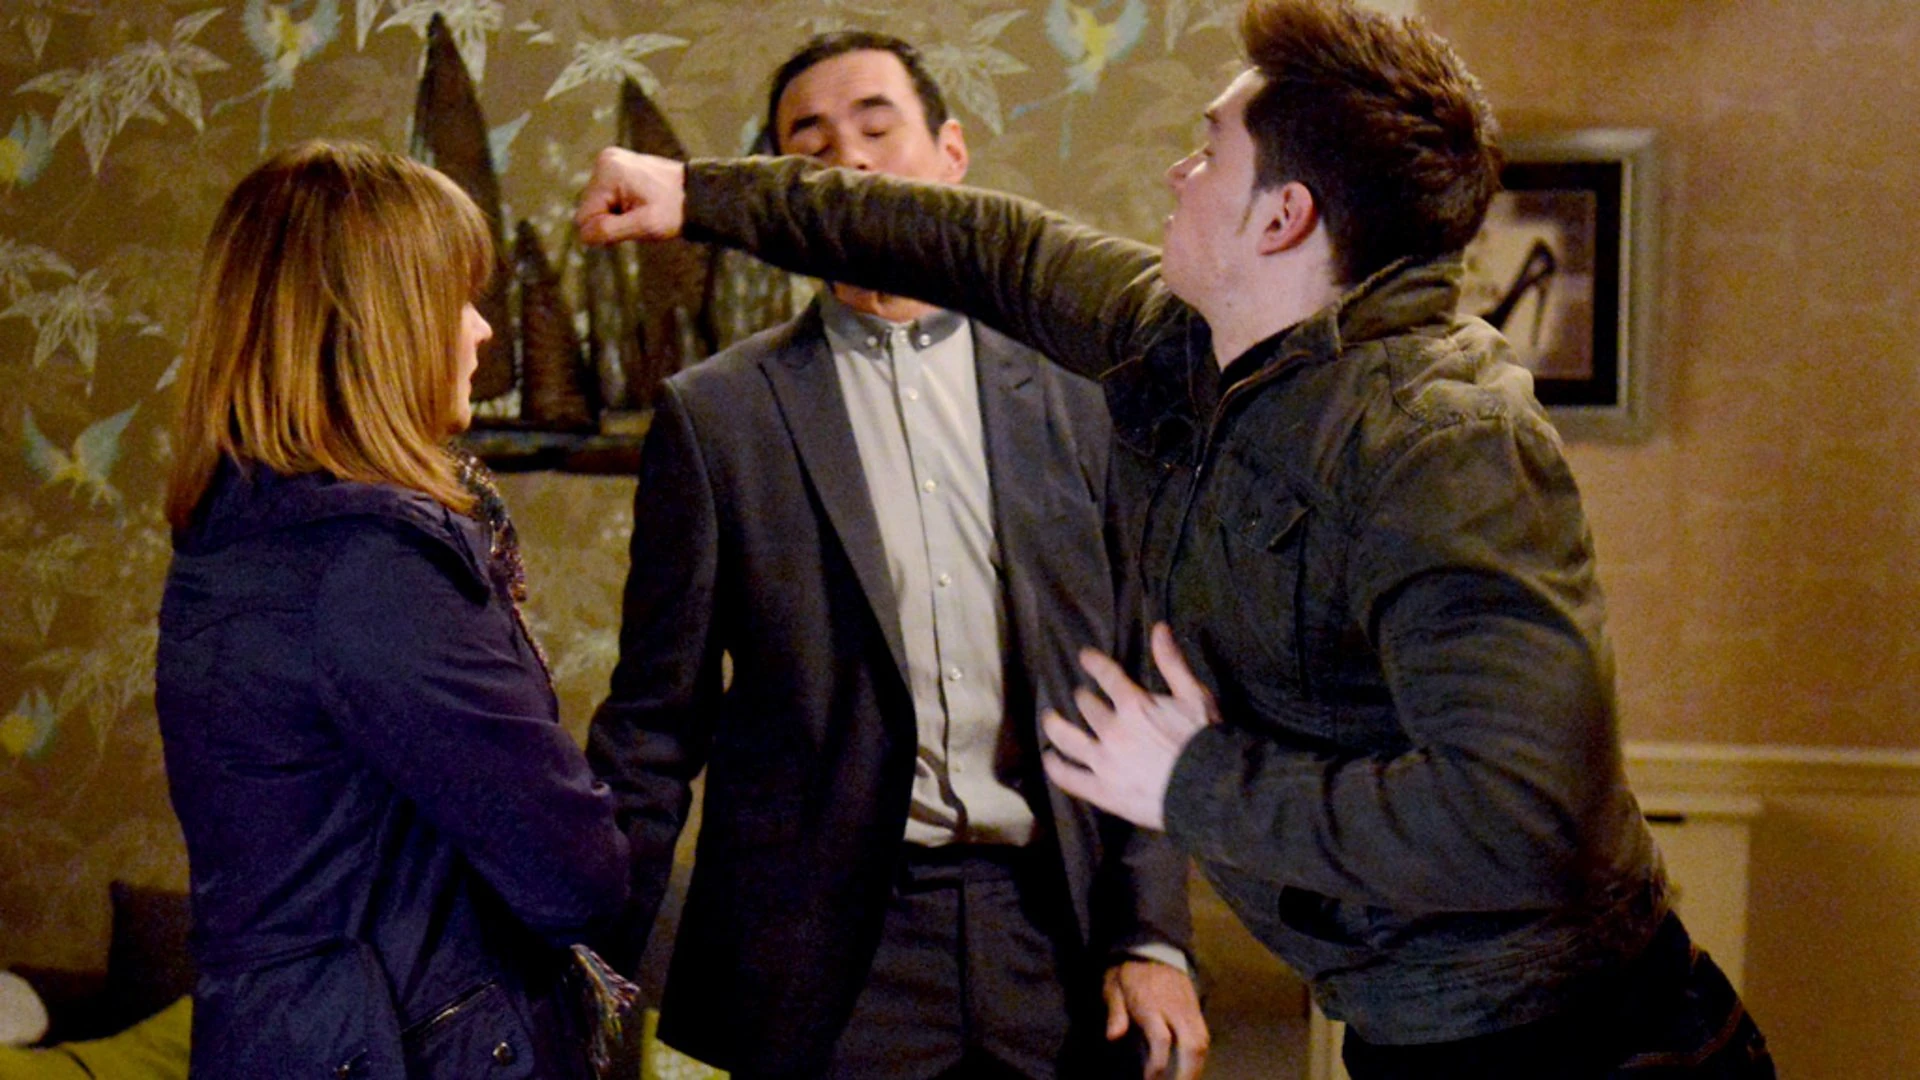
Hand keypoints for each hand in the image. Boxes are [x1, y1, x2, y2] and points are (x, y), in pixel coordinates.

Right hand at [575, 148, 686, 245]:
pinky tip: (639, 201)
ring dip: (616, 213)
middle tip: (639, 217)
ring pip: (597, 204)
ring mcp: (610, 161)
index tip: (633, 223)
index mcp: (608, 172)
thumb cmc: (674, 210)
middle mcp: (604, 161)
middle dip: (611, 219)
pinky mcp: (616, 166)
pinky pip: (606, 195)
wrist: (697, 194)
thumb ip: (609, 230)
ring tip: (641, 208)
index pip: (585, 216)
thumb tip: (583, 235)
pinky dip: (620, 204)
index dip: (607, 228)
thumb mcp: (644, 226)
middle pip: (590, 208)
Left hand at [1042, 623, 1217, 830]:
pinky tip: (1049, 759)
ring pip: (1067, 739)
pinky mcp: (1102, 791)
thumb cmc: (1203, 740)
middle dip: (1083, 698)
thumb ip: (1172, 663)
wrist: (1209, 788)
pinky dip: (1056, 767)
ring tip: (1050, 720)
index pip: (1106, 675)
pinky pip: (1070, 778)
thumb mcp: (1194, 695)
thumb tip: (1159, 628)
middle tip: (1081, 697)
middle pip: (1086, 706)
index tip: (1084, 657)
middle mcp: (1111, 730)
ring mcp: (1103, 762)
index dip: (1093, 663)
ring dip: (1056, 726)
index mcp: (1133, 705)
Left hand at [1105, 960, 1207, 1079]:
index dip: (1157, 1065)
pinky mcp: (1196, 1008)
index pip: (1161, 1040)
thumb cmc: (1129, 970)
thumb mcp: (1113, 986)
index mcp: (1151, 1004)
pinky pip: (1205, 1035)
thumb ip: (1115, 1012)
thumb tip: (1113, 1037)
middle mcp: (1175, 1008)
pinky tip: (1192, 1068)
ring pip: (1202, 1041)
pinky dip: (1200, 1055)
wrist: (1153, 946)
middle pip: (1191, 1045)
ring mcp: (1189, 1008)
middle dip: (1187, 1073)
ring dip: (1197, 1067)